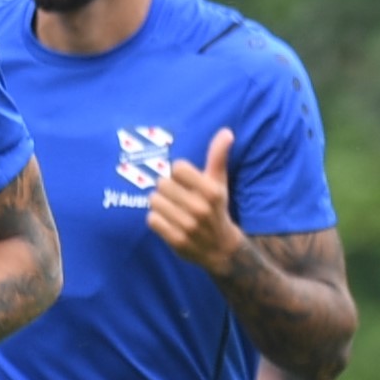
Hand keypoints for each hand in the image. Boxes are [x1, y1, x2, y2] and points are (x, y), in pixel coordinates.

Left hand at [144, 128, 247, 274]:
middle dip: (167, 189)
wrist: (220, 248)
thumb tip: (227, 132)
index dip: (178, 173)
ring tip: (172, 209)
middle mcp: (201, 208)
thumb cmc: (216, 208)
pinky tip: (168, 222)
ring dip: (159, 204)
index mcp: (212, 191)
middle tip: (177, 197)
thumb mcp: (220, 182)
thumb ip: (218, 156)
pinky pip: (152, 219)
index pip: (178, 168)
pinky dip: (156, 219)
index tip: (185, 181)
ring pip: (154, 201)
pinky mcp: (176, 240)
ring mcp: (188, 225)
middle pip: (162, 183)